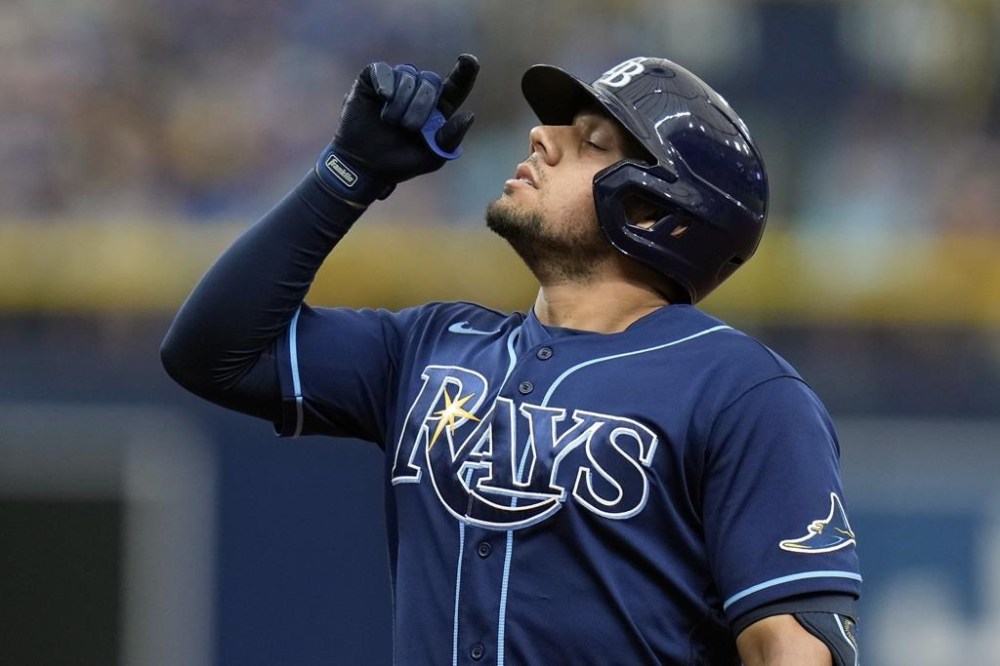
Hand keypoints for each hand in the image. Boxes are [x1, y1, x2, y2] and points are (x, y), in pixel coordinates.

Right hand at [318, 54, 478, 202]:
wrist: (363, 166)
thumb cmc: (399, 163)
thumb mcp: (430, 159)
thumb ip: (450, 140)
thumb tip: (468, 116)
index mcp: (437, 109)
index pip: (457, 86)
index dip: (465, 71)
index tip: (469, 60)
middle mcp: (419, 91)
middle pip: (432, 80)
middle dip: (422, 104)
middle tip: (408, 127)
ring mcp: (396, 83)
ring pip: (409, 75)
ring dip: (401, 102)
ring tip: (389, 121)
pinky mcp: (374, 79)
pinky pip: (384, 70)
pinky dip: (386, 83)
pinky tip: (383, 98)